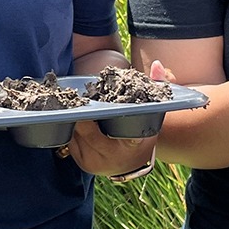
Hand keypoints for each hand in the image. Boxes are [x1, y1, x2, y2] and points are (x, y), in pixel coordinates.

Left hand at [65, 60, 171, 176]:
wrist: (132, 161)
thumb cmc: (142, 132)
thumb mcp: (152, 113)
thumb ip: (157, 87)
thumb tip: (157, 64)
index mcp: (133, 145)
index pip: (126, 135)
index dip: (112, 119)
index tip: (102, 107)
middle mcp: (113, 157)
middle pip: (90, 132)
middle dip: (82, 114)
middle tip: (77, 96)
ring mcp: (96, 163)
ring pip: (77, 136)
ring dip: (73, 119)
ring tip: (72, 103)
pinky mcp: (82, 164)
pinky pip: (71, 141)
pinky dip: (70, 127)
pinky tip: (71, 116)